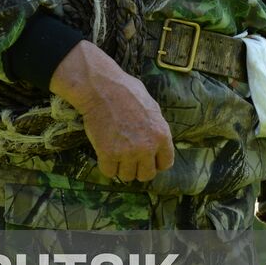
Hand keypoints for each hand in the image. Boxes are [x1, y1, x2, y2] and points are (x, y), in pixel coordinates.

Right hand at [50, 40, 173, 181]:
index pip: (165, 164)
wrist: (101, 88)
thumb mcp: (151, 105)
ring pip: (127, 177)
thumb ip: (156, 126)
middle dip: (137, 167)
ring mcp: (127, 152)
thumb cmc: (125, 90)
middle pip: (146, 175)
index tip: (146, 158)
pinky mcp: (108, 154)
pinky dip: (106, 165)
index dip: (155, 162)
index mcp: (161, 135)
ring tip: (115, 153)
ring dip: (121, 167)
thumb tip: (156, 137)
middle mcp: (147, 147)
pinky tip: (104, 153)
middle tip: (128, 157)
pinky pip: (109, 172)